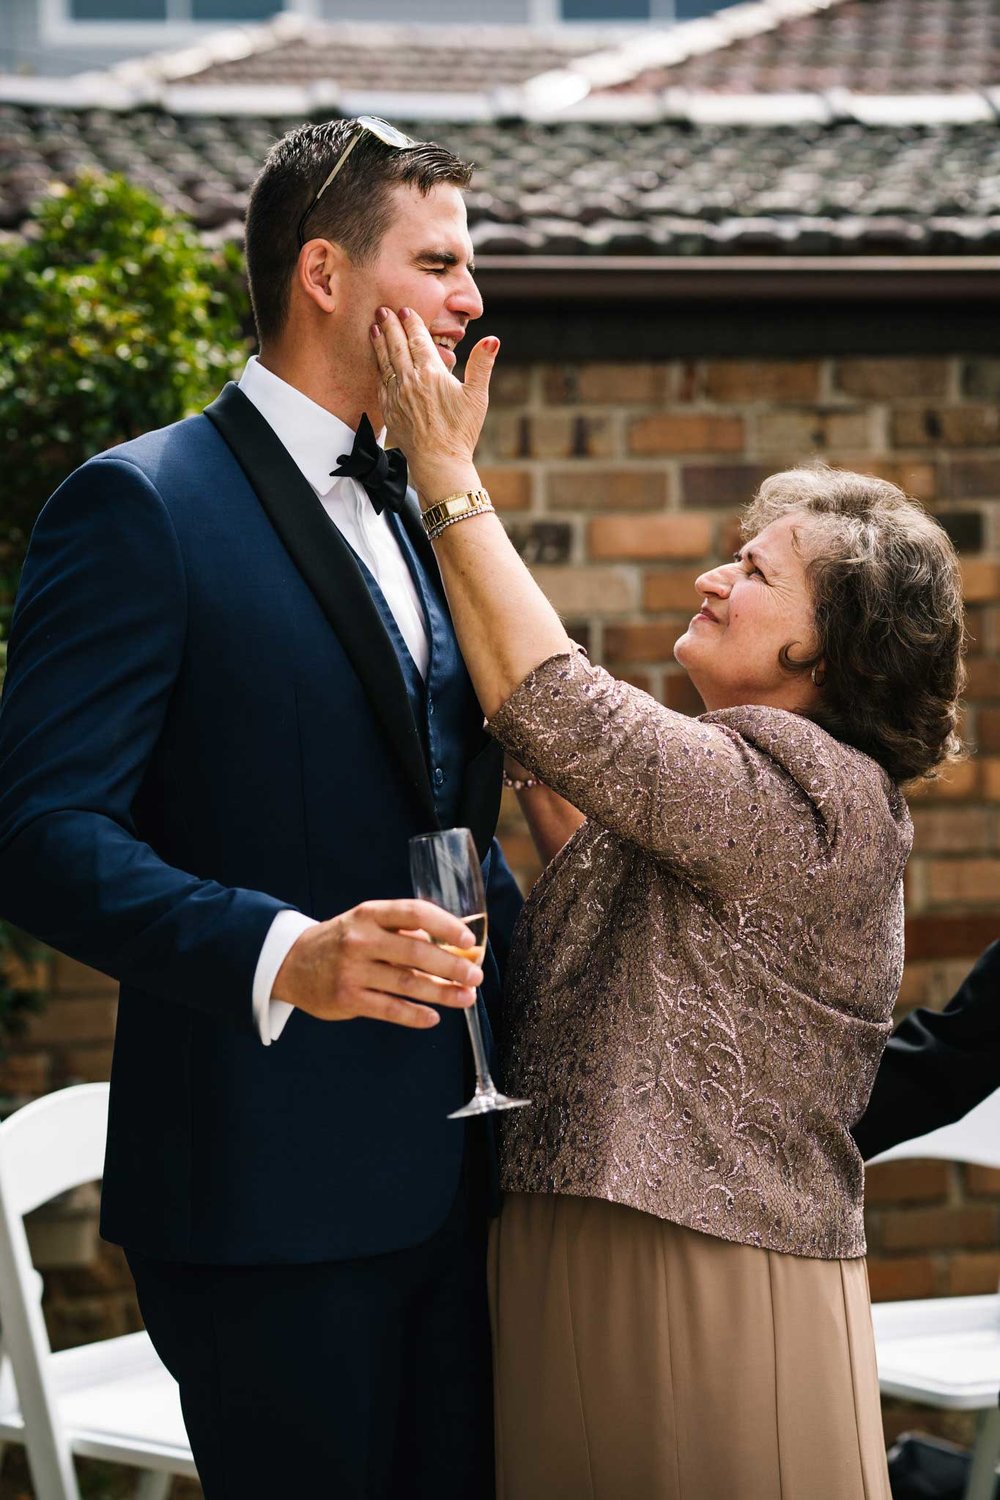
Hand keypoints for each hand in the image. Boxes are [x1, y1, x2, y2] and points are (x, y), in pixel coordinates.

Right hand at [273, 899, 483, 1029]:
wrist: (291, 963)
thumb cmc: (342, 941)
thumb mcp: (367, 924)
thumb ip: (404, 932)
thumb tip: (455, 948)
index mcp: (370, 914)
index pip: (414, 912)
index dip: (445, 924)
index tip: (468, 938)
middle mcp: (360, 940)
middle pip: (416, 952)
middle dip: (452, 966)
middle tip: (475, 976)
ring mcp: (352, 970)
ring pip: (407, 983)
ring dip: (442, 993)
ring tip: (466, 998)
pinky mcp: (347, 999)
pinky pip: (389, 1009)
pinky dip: (415, 1015)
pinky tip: (433, 1017)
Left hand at [370, 306, 498, 499]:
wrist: (439, 462)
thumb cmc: (460, 431)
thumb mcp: (476, 396)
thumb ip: (481, 365)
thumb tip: (492, 340)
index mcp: (431, 372)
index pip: (418, 339)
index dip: (411, 322)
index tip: (405, 310)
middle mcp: (410, 379)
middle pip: (397, 345)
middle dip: (390, 325)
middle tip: (383, 310)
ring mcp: (396, 394)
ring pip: (385, 360)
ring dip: (379, 341)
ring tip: (374, 327)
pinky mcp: (389, 408)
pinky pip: (381, 380)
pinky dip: (378, 365)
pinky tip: (377, 359)